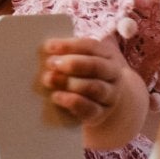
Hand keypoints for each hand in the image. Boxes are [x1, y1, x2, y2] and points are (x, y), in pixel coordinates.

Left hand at [42, 35, 146, 149]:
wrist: (104, 101)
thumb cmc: (87, 75)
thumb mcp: (82, 60)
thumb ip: (68, 54)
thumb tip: (47, 49)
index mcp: (107, 55)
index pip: (91, 46)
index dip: (69, 45)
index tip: (49, 46)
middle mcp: (112, 74)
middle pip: (96, 66)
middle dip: (72, 63)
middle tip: (51, 63)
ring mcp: (109, 95)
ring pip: (94, 87)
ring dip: (70, 82)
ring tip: (49, 79)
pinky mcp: (101, 113)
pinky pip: (89, 108)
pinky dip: (72, 102)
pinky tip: (56, 96)